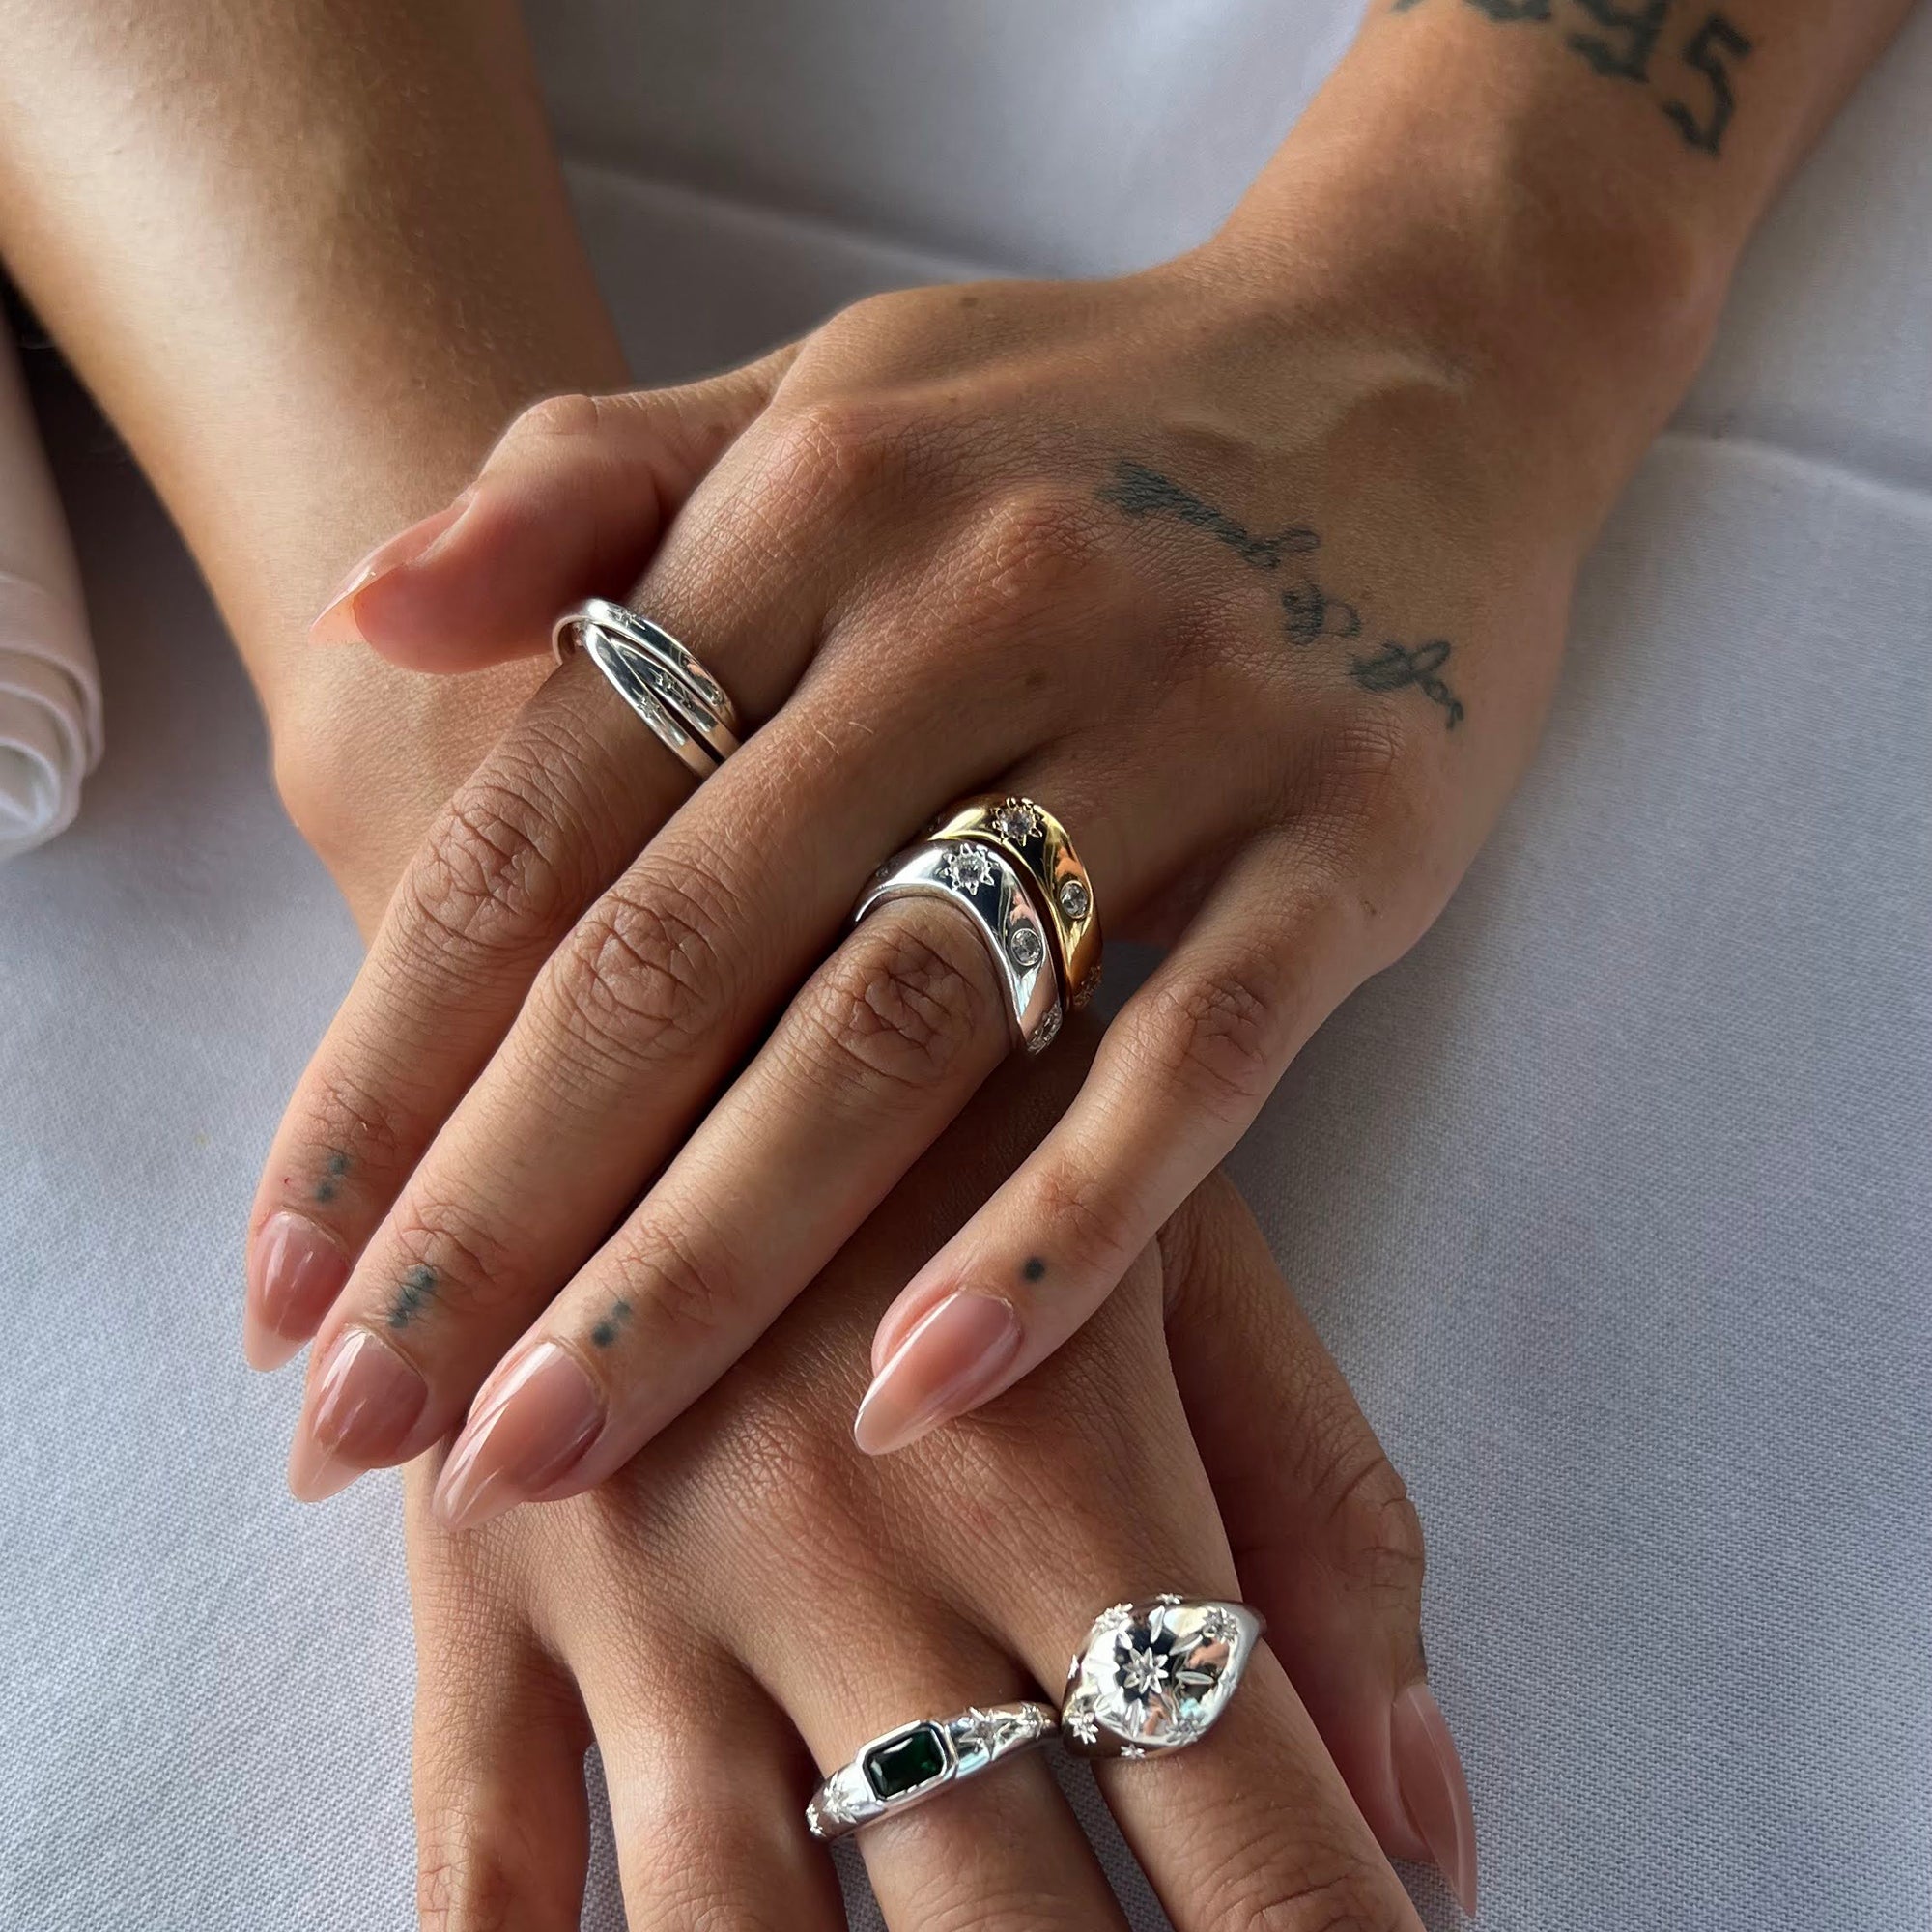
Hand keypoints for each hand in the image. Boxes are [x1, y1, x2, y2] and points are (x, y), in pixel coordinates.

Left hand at [252, 164, 1601, 1509]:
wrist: (1416, 366)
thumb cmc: (1079, 417)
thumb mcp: (820, 396)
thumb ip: (584, 486)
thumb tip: (362, 613)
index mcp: (812, 501)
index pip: (546, 823)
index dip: (391, 1064)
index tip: (284, 1280)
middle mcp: (977, 605)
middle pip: (686, 956)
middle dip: (501, 1215)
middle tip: (365, 1430)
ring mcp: (1180, 726)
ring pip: (908, 1031)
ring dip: (712, 1263)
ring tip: (558, 1459)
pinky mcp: (1350, 838)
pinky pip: (1190, 1063)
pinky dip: (1055, 1234)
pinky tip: (915, 1389)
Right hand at [403, 1036, 1476, 1923]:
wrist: (667, 919)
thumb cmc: (957, 1083)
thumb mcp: (1171, 1241)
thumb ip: (1315, 1510)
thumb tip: (1440, 1823)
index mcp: (1049, 1474)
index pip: (1251, 1827)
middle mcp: (840, 1560)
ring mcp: (633, 1589)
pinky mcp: (468, 1584)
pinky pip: (479, 1876)